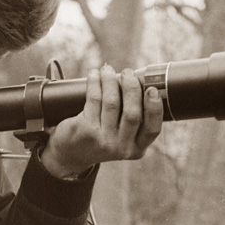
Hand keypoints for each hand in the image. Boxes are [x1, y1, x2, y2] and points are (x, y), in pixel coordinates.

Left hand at [40, 65, 162, 177]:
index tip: (152, 89)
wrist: (70, 154)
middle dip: (131, 88)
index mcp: (136, 149)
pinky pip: (94, 100)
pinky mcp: (86, 130)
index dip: (155, 108)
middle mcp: (121, 148)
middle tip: (128, 73)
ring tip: (108, 70)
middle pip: (132, 113)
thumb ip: (133, 120)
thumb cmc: (100, 138)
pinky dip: (95, 83)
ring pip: (111, 103)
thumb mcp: (121, 138)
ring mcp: (103, 140)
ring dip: (110, 81)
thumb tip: (138, 81)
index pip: (152, 129)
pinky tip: (94, 75)